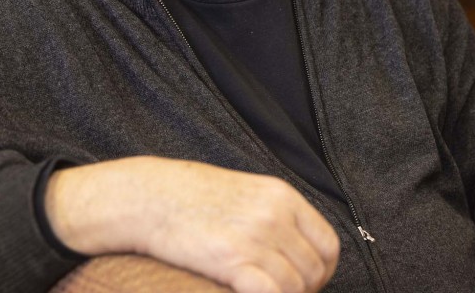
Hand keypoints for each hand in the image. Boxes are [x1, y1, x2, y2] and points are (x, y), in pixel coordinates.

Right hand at [44, 156, 339, 292]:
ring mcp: (254, 236)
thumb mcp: (243, 192)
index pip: (328, 244)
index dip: (321, 271)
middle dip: (301, 291)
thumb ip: (272, 215)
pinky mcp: (231, 259)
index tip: (304, 283)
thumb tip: (293, 250)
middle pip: (314, 270)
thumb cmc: (189, 198)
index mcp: (281, 195)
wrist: (147, 196)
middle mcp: (274, 214)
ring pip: (295, 287)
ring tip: (260, 292)